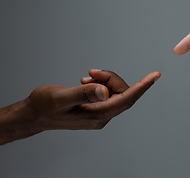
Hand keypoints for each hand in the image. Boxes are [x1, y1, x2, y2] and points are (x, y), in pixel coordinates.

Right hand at [26, 69, 160, 129]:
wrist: (34, 115)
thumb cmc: (44, 106)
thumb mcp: (61, 98)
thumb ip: (84, 94)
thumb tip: (105, 91)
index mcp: (98, 115)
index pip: (127, 99)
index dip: (142, 86)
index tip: (155, 75)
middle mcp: (102, 117)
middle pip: (122, 93)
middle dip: (110, 78)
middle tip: (91, 72)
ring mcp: (100, 114)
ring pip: (114, 91)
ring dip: (103, 80)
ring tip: (85, 78)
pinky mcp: (95, 109)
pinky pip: (107, 93)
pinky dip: (99, 83)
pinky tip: (85, 82)